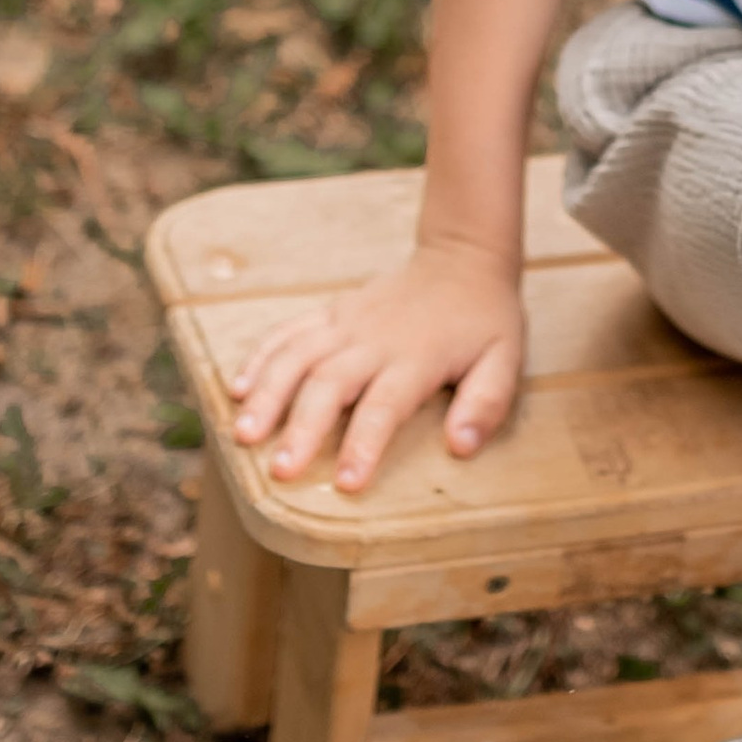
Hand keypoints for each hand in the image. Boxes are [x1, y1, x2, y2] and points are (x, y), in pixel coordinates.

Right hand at [228, 238, 524, 492]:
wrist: (463, 257)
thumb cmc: (484, 320)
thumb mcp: (505, 360)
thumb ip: (486, 403)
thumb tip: (461, 446)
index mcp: (417, 357)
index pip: (385, 405)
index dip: (364, 444)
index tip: (347, 483)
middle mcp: (374, 338)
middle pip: (330, 382)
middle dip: (303, 427)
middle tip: (280, 470)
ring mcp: (347, 321)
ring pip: (297, 355)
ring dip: (268, 394)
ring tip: (244, 435)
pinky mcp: (332, 312)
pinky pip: (288, 332)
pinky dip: (260, 358)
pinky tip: (237, 388)